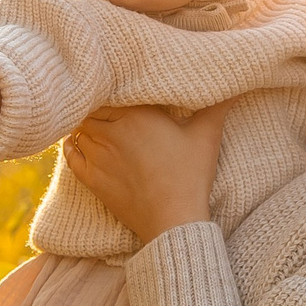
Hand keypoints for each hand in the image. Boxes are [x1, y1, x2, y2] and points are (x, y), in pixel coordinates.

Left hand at [62, 102, 228, 244]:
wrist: (173, 221)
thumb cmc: (190, 176)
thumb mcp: (207, 135)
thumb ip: (219, 105)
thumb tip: (236, 85)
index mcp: (136, 114)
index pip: (110, 89)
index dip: (111, 86)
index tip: (119, 86)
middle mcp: (111, 131)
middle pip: (91, 107)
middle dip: (97, 104)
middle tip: (106, 103)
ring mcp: (98, 156)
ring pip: (79, 128)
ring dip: (85, 123)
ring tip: (94, 120)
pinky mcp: (91, 178)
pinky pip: (70, 154)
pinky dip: (73, 144)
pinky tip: (80, 141)